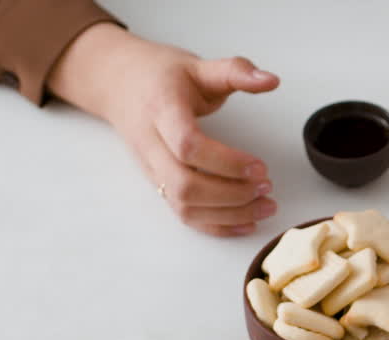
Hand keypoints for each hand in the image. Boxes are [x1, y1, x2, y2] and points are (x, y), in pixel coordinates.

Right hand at [48, 24, 279, 236]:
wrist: (117, 82)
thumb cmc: (159, 76)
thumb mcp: (198, 66)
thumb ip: (236, 71)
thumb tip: (271, 80)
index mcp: (162, 110)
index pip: (188, 145)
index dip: (225, 162)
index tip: (259, 166)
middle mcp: (152, 144)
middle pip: (185, 184)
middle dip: (231, 194)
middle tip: (266, 187)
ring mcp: (152, 168)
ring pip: (184, 205)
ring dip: (229, 214)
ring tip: (265, 206)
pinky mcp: (158, 183)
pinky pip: (183, 214)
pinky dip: (216, 225)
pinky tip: (246, 222)